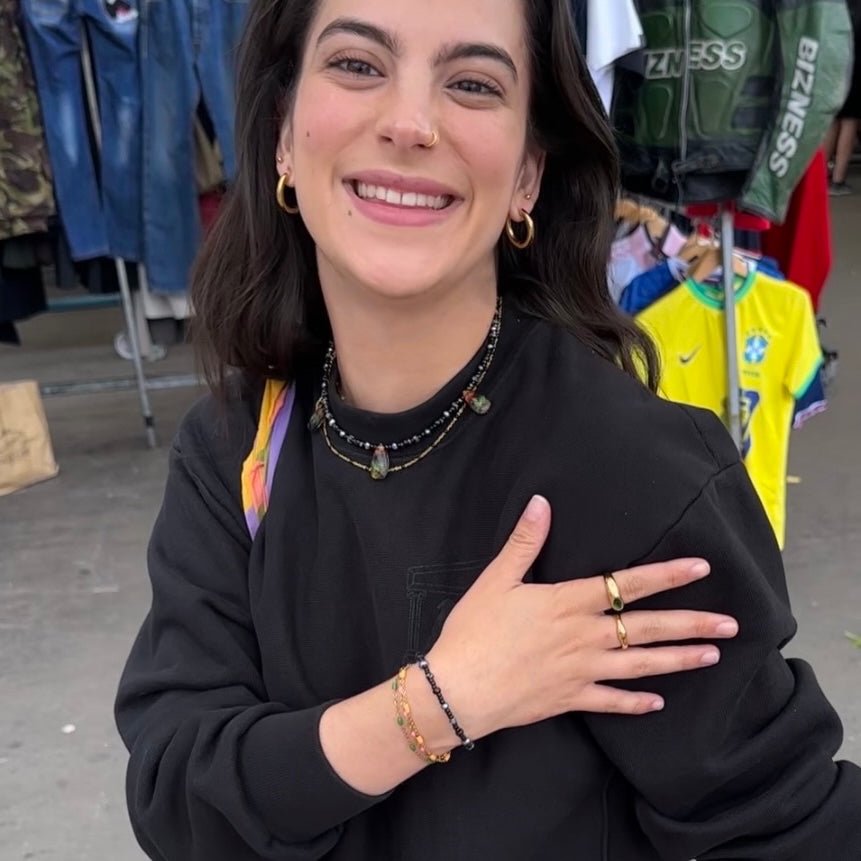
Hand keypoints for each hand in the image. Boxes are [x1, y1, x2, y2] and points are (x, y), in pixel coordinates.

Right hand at [424, 495, 737, 744]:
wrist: (458, 690)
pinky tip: (657, 703)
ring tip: (712, 657)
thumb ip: (525, 542)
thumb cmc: (474, 630)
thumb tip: (541, 502)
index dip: (667, 575)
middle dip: (692, 624)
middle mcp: (585, 637)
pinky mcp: (570, 699)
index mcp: (569, 603)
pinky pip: (611, 702)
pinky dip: (635, 703)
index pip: (628, 585)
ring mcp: (581, 671)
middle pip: (648, 628)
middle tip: (732, 624)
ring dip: (678, 660)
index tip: (702, 568)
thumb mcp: (496, 579)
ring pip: (641, 666)